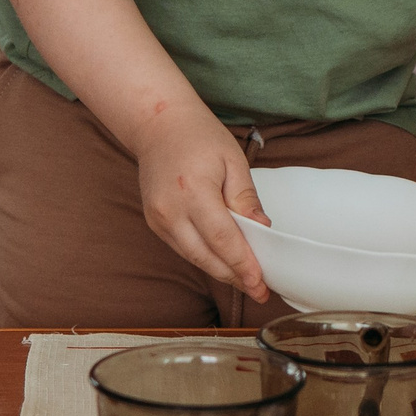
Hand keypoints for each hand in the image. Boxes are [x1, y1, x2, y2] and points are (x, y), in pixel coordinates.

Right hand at [136, 120, 269, 302]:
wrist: (158, 125)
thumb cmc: (199, 137)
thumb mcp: (233, 161)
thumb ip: (246, 199)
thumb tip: (262, 230)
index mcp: (193, 191)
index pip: (222, 239)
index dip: (242, 264)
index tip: (260, 282)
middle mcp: (170, 210)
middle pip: (206, 256)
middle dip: (234, 276)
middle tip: (260, 290)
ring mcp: (157, 219)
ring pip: (194, 257)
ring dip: (221, 272)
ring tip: (247, 281)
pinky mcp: (154, 223)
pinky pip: (183, 249)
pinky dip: (205, 258)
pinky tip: (224, 263)